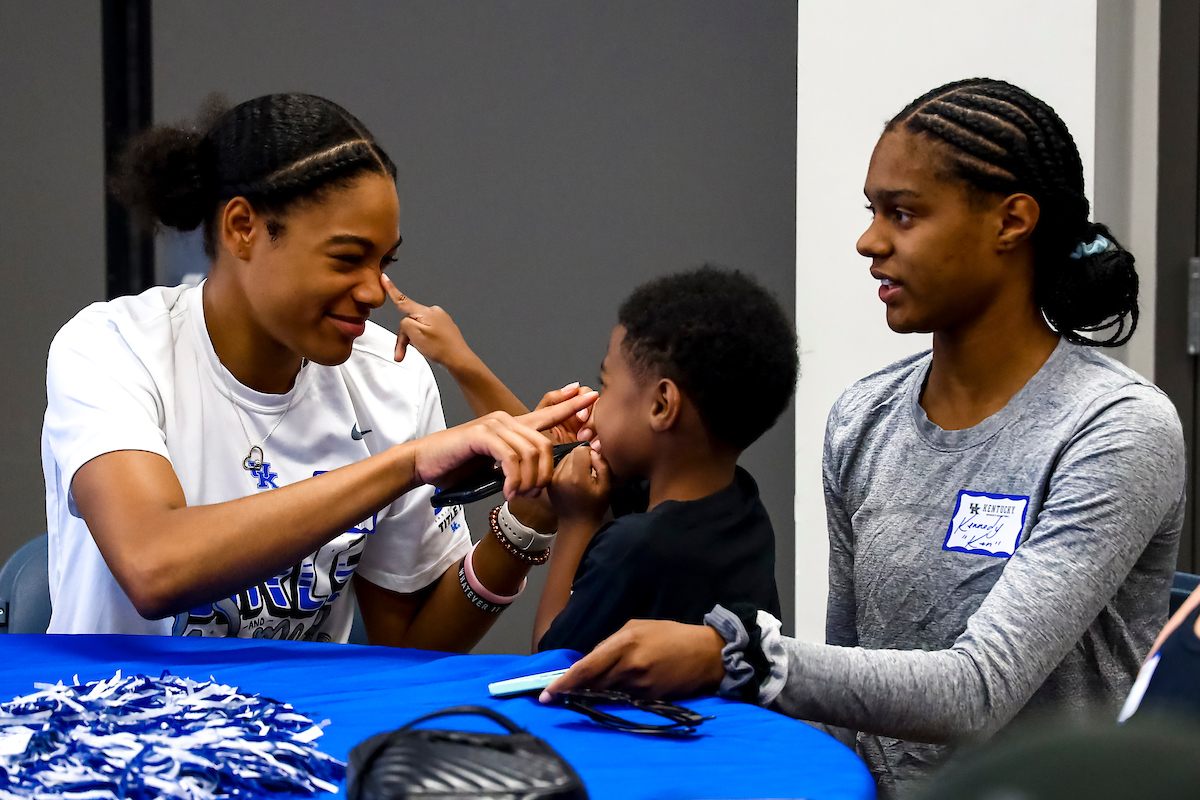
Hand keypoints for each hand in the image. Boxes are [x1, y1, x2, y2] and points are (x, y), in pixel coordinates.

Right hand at [382, 274, 472, 368]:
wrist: (459, 359)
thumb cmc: (441, 348)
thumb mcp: (416, 335)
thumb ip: (405, 324)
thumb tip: (405, 322)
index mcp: (426, 312)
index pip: (403, 300)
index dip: (391, 289)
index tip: (384, 278)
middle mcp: (433, 312)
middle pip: (409, 321)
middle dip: (404, 338)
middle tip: (402, 354)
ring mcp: (439, 319)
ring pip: (416, 328)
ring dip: (412, 341)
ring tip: (420, 351)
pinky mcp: (442, 327)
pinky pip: (425, 331)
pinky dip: (422, 341)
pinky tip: (427, 348)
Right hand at [411, 392, 596, 498]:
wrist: (427, 464)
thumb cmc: (459, 467)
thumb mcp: (495, 467)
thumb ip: (516, 466)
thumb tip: (537, 480)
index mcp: (512, 426)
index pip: (548, 413)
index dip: (571, 405)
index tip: (591, 397)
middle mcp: (506, 420)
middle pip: (545, 445)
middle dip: (545, 475)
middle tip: (534, 495)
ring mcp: (494, 425)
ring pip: (530, 452)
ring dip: (529, 481)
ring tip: (519, 496)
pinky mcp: (482, 434)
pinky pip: (511, 457)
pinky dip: (513, 478)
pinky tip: (508, 491)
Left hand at [539, 619, 725, 700]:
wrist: (706, 654)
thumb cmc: (670, 635)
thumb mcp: (638, 627)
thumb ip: (611, 644)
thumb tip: (590, 661)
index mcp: (625, 642)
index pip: (587, 667)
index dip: (566, 682)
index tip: (548, 694)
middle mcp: (630, 666)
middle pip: (593, 685)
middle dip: (574, 691)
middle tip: (557, 696)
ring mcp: (641, 686)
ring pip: (607, 695)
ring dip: (594, 695)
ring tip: (585, 692)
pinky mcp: (651, 699)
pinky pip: (625, 700)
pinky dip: (617, 696)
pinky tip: (619, 690)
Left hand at [548, 444, 610, 524]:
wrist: (576, 525)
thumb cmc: (594, 507)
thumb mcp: (606, 487)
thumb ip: (602, 466)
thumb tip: (593, 452)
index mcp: (577, 477)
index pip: (580, 449)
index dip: (590, 453)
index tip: (595, 463)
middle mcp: (562, 476)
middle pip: (572, 452)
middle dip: (582, 458)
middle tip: (589, 471)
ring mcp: (553, 479)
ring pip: (565, 458)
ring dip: (574, 463)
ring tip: (580, 476)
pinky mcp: (549, 482)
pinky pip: (559, 467)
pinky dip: (567, 469)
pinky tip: (572, 481)